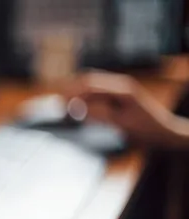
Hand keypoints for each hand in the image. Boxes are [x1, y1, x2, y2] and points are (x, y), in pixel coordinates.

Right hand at [66, 72, 186, 147]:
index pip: (91, 84)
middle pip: (89, 81)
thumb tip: (78, 108)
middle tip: (57, 104)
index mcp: (122, 88)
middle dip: (72, 91)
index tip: (60, 103)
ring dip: (77, 95)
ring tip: (64, 106)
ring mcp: (118, 90)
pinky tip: (77, 109)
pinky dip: (84, 100)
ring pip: (91, 86)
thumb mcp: (121, 123)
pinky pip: (96, 95)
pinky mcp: (116, 98)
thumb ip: (100, 114)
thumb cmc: (145, 129)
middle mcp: (119, 85)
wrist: (163, 133)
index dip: (73, 92)